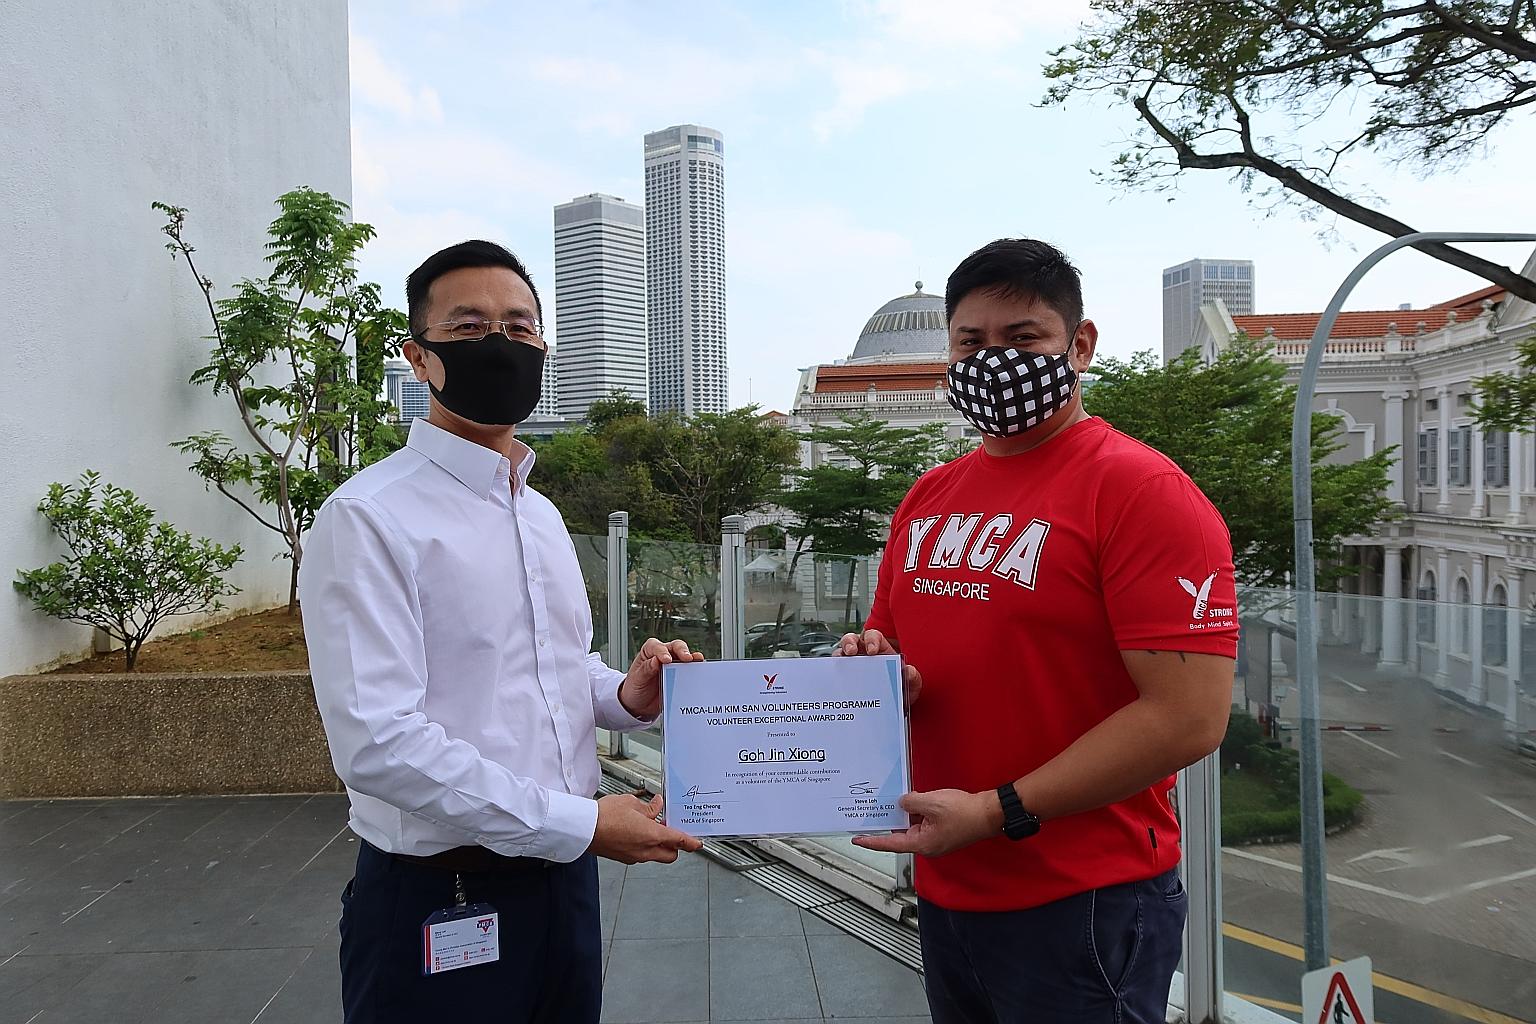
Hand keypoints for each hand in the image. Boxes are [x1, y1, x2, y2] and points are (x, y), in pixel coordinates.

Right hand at [589, 792, 702, 864]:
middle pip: (670, 855)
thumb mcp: (631, 803)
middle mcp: (645, 851)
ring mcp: (633, 857)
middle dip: (675, 846)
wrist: (583, 828)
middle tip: (671, 830)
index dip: (691, 842)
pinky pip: (641, 855)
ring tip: (650, 826)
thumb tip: (657, 806)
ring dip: (658, 845)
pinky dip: (644, 846)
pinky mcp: (623, 858)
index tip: (697, 843)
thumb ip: (649, 807)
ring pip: (655, 855)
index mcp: (651, 836)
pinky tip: (636, 831)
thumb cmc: (604, 816)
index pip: (679, 841)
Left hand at [619, 637, 704, 718]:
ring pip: (686, 658)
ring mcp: (674, 665)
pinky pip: (690, 672)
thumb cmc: (634, 688)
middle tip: (687, 658)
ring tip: (698, 663)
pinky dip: (696, 672)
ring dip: (693, 659)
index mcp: (650, 651)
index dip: (663, 652)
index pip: (658, 647)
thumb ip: (646, 669)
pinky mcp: (681, 676)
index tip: (666, 660)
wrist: (640, 705)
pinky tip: (699, 674)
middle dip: (683, 651)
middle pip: (676, 647)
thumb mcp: (637, 679)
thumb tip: (656, 660)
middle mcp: (663, 655)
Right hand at [832, 629, 921, 710]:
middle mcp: (865, 654)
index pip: (873, 636)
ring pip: (841, 653)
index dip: (871, 639)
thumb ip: (913, 677)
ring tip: (840, 664)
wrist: (895, 708)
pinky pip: (836, 672)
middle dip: (849, 642)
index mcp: (881, 650)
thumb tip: (909, 670)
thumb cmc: (902, 690)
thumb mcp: (911, 685)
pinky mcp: (845, 678)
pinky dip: (835, 674)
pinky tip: (837, 681)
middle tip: (851, 652)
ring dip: (839, 656)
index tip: (872, 650)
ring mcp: (854, 665)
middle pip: (852, 639)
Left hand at [851, 789, 1000, 857]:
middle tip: (873, 812)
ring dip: (905, 815)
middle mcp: (927, 846)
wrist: (990, 813)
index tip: (858, 840)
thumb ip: (911, 802)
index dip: (872, 841)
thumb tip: (902, 803)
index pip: (890, 843)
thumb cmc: (965, 812)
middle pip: (901, 834)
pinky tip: (913, 800)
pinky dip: (916, 813)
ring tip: (893, 802)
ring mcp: (936, 839)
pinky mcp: (943, 832)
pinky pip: (923, 823)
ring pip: (912, 827)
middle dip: (889, 822)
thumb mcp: (931, 802)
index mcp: (922, 844)